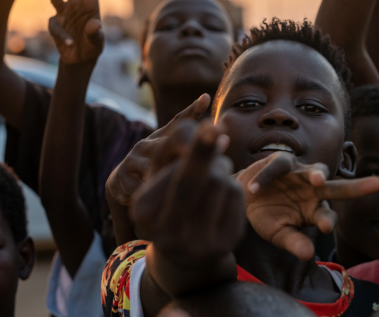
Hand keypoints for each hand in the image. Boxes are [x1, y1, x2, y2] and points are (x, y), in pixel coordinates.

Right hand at [48, 0, 102, 65]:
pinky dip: (62, 35)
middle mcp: (77, 4)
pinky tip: (68, 42)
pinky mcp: (55, 23)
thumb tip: (95, 24)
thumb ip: (96, 32)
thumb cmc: (93, 45)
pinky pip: (56, 27)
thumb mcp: (98, 40)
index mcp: (91, 3)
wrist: (80, 57)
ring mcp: (64, 12)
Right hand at [106, 94, 211, 207]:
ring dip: (165, 177)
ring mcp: (132, 159)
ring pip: (152, 167)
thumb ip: (193, 150)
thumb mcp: (173, 162)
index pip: (178, 121)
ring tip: (179, 182)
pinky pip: (139, 186)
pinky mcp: (120, 177)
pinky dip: (148, 194)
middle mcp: (147, 144)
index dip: (192, 109)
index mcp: (162, 138)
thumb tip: (224, 139)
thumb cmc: (156, 173)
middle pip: (167, 144)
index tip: (206, 98)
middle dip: (184, 147)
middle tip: (197, 152)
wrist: (123, 190)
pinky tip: (156, 200)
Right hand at [131, 119, 242, 265]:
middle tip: (215, 127)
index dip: (190, 146)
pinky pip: (235, 196)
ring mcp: (195, 244)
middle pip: (187, 183)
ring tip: (215, 173)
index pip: (167, 173)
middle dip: (202, 151)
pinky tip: (225, 194)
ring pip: (217, 183)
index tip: (209, 124)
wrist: (187, 255)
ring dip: (221, 167)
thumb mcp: (163, 181)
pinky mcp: (222, 246)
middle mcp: (164, 232)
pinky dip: (233, 185)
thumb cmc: (172, 204)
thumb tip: (214, 130)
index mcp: (143, 211)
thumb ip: (176, 153)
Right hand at [235, 152, 378, 259]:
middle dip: (357, 187)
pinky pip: (279, 166)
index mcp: (315, 210)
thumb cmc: (267, 216)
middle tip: (376, 184)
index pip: (328, 216)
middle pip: (337, 189)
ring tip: (318, 180)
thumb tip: (309, 255)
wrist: (245, 196)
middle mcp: (313, 190)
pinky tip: (256, 188)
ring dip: (318, 174)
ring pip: (316, 171)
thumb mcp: (278, 234)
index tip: (324, 227)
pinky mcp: (283, 162)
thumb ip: (293, 242)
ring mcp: (300, 174)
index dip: (327, 220)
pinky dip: (267, 176)